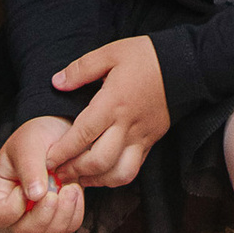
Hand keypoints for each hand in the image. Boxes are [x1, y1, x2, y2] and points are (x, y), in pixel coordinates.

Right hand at [0, 114, 87, 232]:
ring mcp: (38, 216)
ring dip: (63, 214)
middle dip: (44, 215)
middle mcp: (17, 211)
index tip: (31, 188)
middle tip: (57, 192)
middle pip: (24, 231)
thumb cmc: (38, 136)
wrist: (60, 134)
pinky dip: (75, 212)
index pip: (0, 216)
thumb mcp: (29, 144)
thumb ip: (29, 168)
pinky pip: (68, 226)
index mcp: (1, 193)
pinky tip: (75, 190)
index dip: (15, 207)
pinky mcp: (60, 216)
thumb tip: (35, 195)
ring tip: (70, 188)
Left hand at [44, 34, 169, 195]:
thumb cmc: (146, 57)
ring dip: (95, 180)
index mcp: (113, 103)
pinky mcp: (151, 141)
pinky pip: (133, 168)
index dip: (62, 151)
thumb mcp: (111, 52)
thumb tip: (56, 82)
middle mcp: (127, 125)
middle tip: (58, 173)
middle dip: (74, 171)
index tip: (47, 159)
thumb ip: (82, 68)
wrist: (186, 64)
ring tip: (78, 178)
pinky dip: (114, 177)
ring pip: (117, 172)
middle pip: (98, 161)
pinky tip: (102, 173)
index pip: (82, 135)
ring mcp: (141, 137)